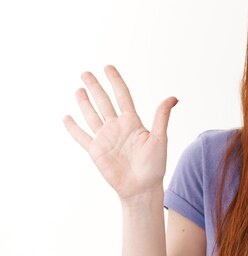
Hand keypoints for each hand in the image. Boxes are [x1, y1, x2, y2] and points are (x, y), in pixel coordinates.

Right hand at [63, 65, 178, 200]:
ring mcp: (105, 138)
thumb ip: (161, 117)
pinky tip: (67, 117)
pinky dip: (73, 127)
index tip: (108, 67)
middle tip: (86, 73)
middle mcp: (118, 127)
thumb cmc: (154, 166)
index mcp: (133, 122)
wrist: (142, 188)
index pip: (122, 96)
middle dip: (95, 87)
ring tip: (79, 89)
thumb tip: (173, 98)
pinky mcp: (96, 151)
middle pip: (104, 102)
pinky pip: (82, 136)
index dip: (115, 81)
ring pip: (92, 115)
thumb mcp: (160, 139)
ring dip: (85, 102)